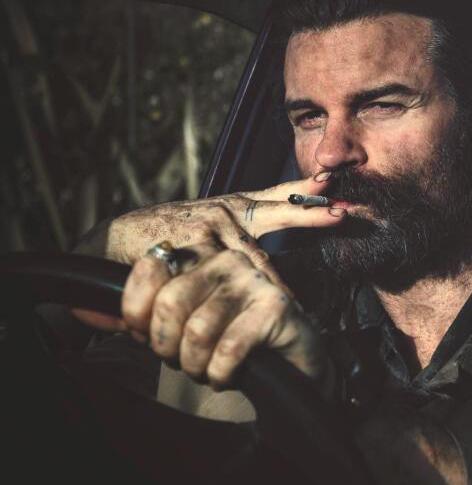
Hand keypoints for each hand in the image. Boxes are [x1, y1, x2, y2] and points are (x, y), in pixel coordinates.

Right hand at [103, 172, 344, 288]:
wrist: (116, 242)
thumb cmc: (168, 238)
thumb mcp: (209, 230)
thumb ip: (241, 240)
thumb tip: (276, 266)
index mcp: (235, 207)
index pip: (278, 194)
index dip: (307, 188)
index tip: (333, 180)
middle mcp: (227, 211)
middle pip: (279, 212)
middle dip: (312, 213)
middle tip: (342, 215)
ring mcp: (210, 225)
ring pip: (254, 256)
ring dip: (276, 278)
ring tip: (301, 294)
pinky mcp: (191, 244)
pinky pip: (223, 274)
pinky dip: (236, 291)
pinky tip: (250, 304)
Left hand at [118, 240, 331, 392]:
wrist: (293, 362)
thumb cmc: (231, 340)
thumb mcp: (177, 323)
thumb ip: (133, 314)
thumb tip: (81, 309)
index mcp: (200, 253)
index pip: (148, 269)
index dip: (136, 313)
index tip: (145, 335)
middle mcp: (227, 259)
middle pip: (169, 302)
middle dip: (166, 345)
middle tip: (179, 360)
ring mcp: (254, 281)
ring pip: (198, 329)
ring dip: (195, 364)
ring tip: (206, 370)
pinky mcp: (276, 307)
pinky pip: (229, 348)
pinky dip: (221, 373)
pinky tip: (228, 375)